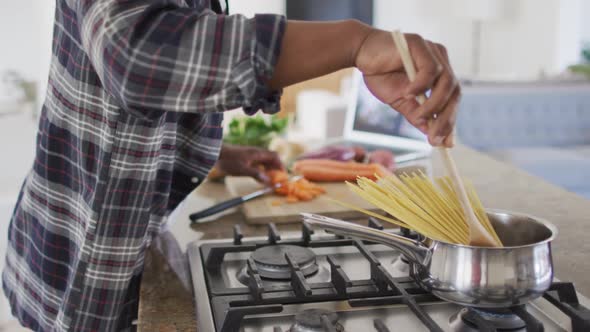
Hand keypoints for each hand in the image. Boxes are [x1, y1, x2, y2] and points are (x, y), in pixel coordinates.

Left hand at [215, 144, 282, 182]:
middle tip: (276, 179)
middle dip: (275, 169)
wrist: (216, 154)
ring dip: (268, 170)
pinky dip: (261, 170)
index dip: (280, 164)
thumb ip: (256, 174)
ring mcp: (251, 156)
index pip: (274, 156)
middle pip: (271, 159)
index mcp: (258, 153)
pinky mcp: (246, 159)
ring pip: (264, 162)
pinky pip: (258, 164)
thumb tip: (268, 181)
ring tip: (269, 180)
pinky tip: (259, 178)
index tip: (282, 174)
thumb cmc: (229, 160)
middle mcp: (256, 153)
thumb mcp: (242, 169)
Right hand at [354, 29, 459, 146]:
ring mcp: (432, 51)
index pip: (452, 98)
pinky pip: (430, 69)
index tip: (446, 143)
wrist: (360, 53)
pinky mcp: (420, 44)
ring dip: (434, 104)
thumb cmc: (380, 73)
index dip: (450, 120)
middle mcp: (440, 60)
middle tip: (435, 137)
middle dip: (446, 117)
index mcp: (438, 73)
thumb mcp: (400, 100)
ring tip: (419, 117)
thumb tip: (430, 131)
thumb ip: (416, 113)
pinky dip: (422, 85)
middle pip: (454, 91)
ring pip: (447, 81)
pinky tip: (409, 94)